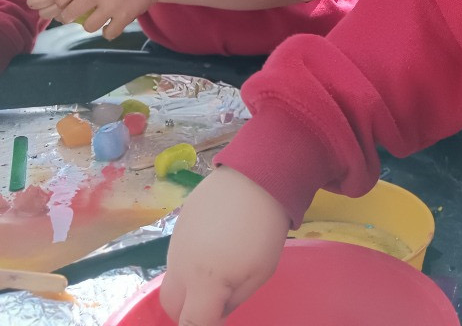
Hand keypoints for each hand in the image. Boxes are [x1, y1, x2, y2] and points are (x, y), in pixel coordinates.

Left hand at [52, 0, 161, 38]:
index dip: (59, 0)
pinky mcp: (126, 16)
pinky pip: (108, 33)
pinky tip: (109, 26)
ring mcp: (114, 4)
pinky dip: (107, 32)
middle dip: (68, 16)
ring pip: (88, 26)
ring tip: (94, 19)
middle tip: (71, 15)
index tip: (63, 2)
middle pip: (71, 11)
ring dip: (89, 25)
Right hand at [159, 166, 289, 325]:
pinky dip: (190, 259)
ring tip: (219, 266)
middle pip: (171, 305)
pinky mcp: (178, 223)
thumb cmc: (264, 229)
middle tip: (215, 301)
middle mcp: (181, 265)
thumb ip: (233, 301)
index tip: (216, 319)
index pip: (190, 323)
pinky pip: (178, 253)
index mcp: (203, 282)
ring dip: (188, 284)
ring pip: (173, 278)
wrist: (255, 177)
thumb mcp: (259, 274)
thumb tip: (215, 312)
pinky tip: (214, 243)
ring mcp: (176, 242)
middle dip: (188, 310)